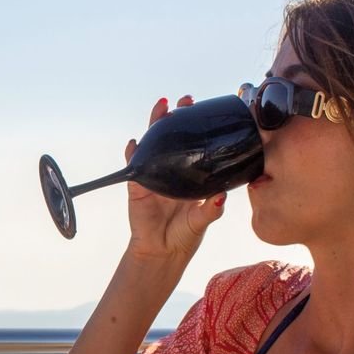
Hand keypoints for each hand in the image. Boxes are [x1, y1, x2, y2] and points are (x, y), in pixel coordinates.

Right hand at [125, 95, 227, 259]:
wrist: (163, 251)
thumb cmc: (185, 234)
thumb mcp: (203, 220)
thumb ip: (211, 209)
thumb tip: (222, 196)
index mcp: (188, 174)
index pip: (192, 144)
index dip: (196, 127)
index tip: (205, 110)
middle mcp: (171, 170)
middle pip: (171, 137)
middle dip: (176, 116)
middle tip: (184, 101)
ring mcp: (153, 175)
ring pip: (152, 145)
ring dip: (155, 125)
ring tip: (161, 108)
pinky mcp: (138, 186)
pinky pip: (134, 166)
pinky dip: (132, 154)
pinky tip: (134, 144)